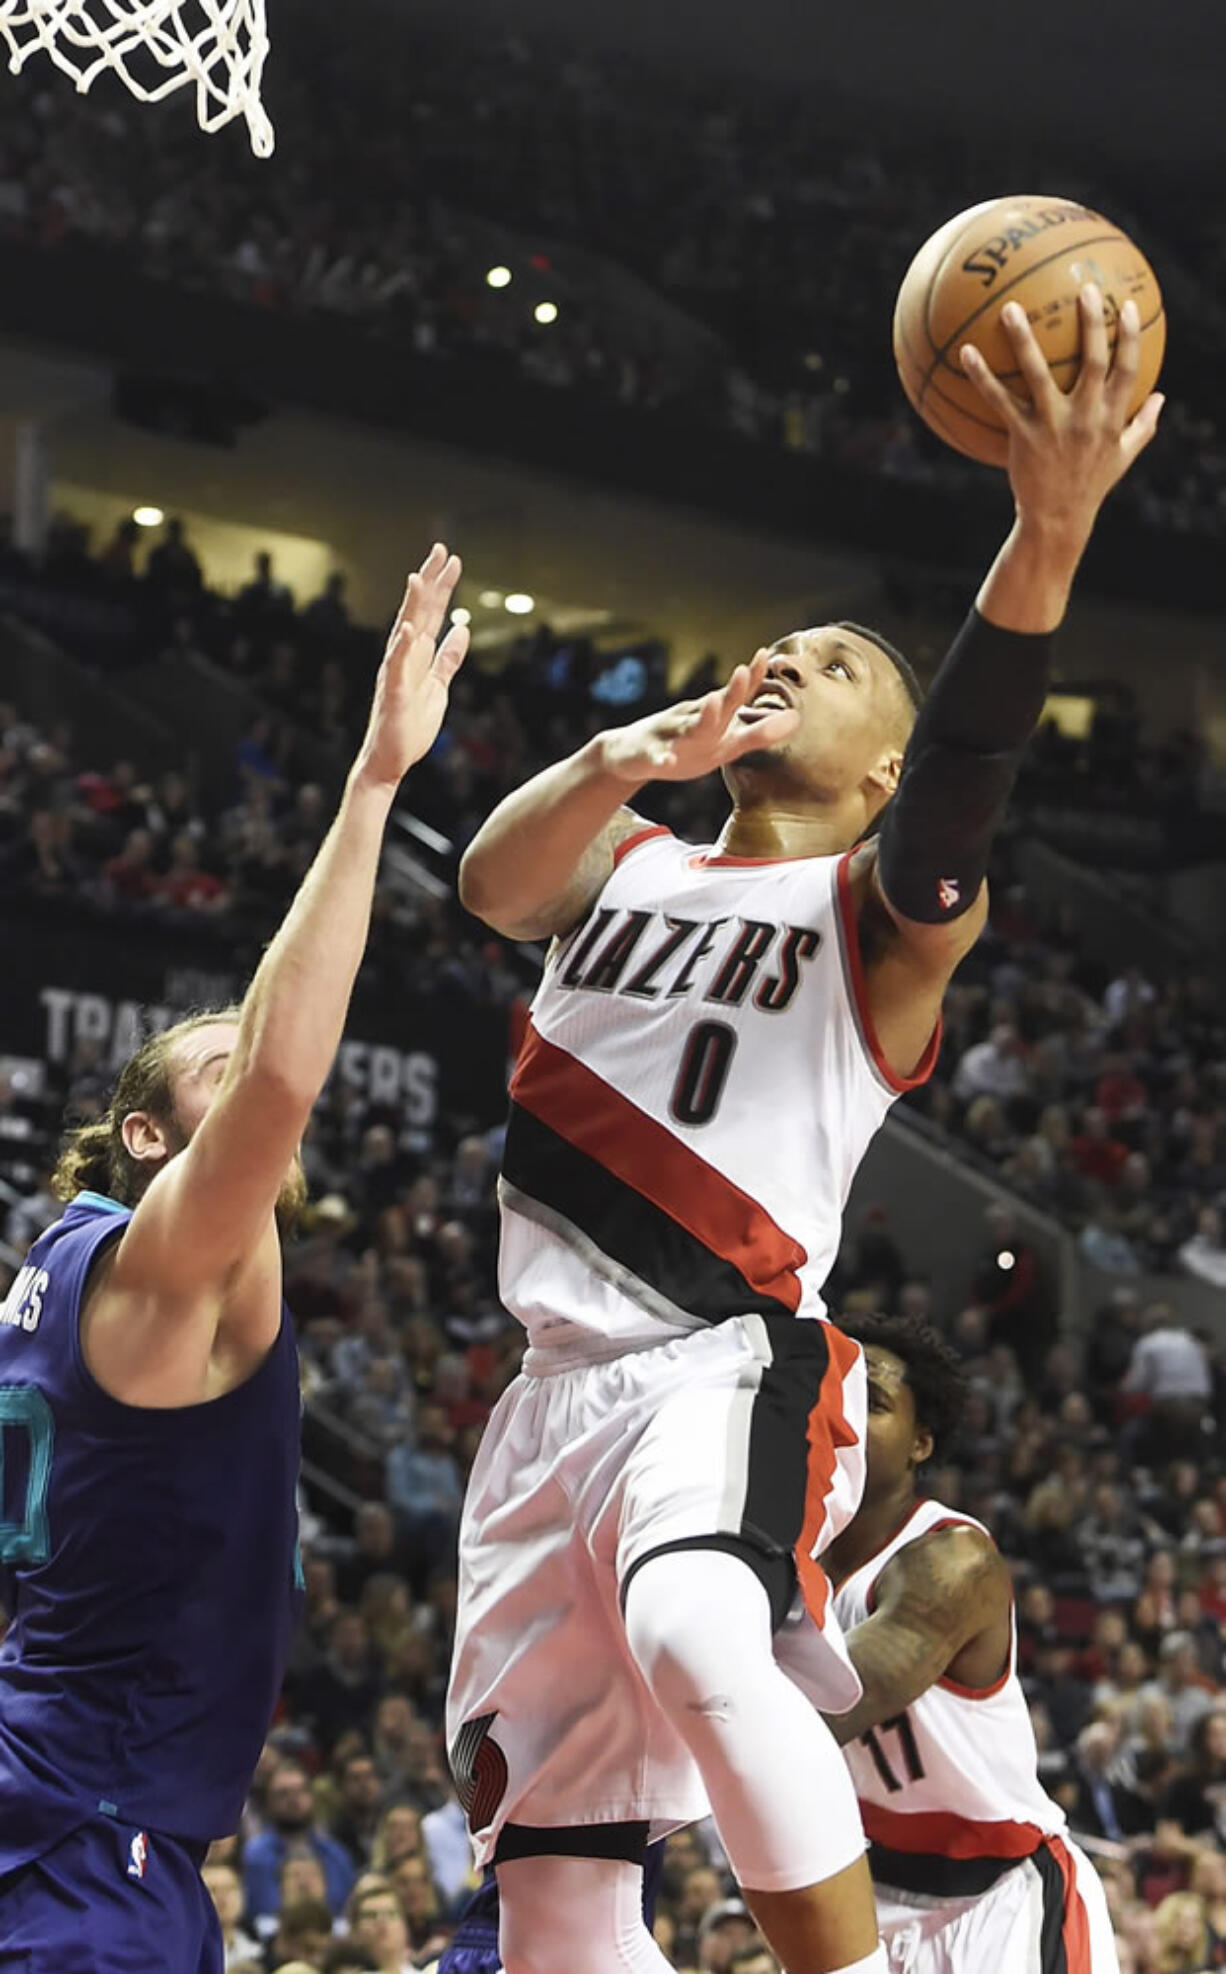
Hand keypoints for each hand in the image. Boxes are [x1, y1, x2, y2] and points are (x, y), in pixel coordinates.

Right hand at [355, 543, 467, 788]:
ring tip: (418, 578)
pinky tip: (409, 629)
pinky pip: (396, 668)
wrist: (390, 761)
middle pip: (418, 613)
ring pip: (404, 632)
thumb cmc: (411, 726)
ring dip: (411, 606)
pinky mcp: (392, 694)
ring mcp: (395, 674)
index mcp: (416, 655)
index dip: (441, 587)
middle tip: (441, 551)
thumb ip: (448, 658)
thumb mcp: (439, 687)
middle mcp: (403, 657)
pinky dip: (402, 648)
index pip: (431, 613)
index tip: (452, 560)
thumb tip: (462, 629)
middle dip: (430, 582)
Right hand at [599, 652, 798, 784]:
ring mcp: (670, 736)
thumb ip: (756, 732)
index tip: (766, 654)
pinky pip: (657, 757)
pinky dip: (662, 758)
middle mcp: (692, 720)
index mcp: (711, 719)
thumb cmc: (683, 746)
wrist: (628, 755)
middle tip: (744, 671)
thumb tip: (795, 720)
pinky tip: (668, 761)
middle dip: (730, 691)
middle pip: (715, 706)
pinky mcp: (650, 755)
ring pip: (686, 727)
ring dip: (701, 717)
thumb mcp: (722, 743)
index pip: (735, 695)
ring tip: (713, 703)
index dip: (751, 677)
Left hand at [960, 285, 1163, 541]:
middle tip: (1086, 288)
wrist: (1059, 520)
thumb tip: (1163, 397)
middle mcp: (1086, 418)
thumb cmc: (1090, 485)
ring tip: (1009, 308)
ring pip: (1038, 375)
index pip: (1128, 370)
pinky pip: (1000, 401)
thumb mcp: (1123, 457)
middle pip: (1094, 362)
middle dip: (1093, 324)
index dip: (1130, 336)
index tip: (1129, 305)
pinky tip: (966, 352)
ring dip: (1024, 339)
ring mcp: (1053, 426)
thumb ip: (1143, 425)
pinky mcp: (1023, 437)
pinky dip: (982, 376)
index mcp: (1111, 419)